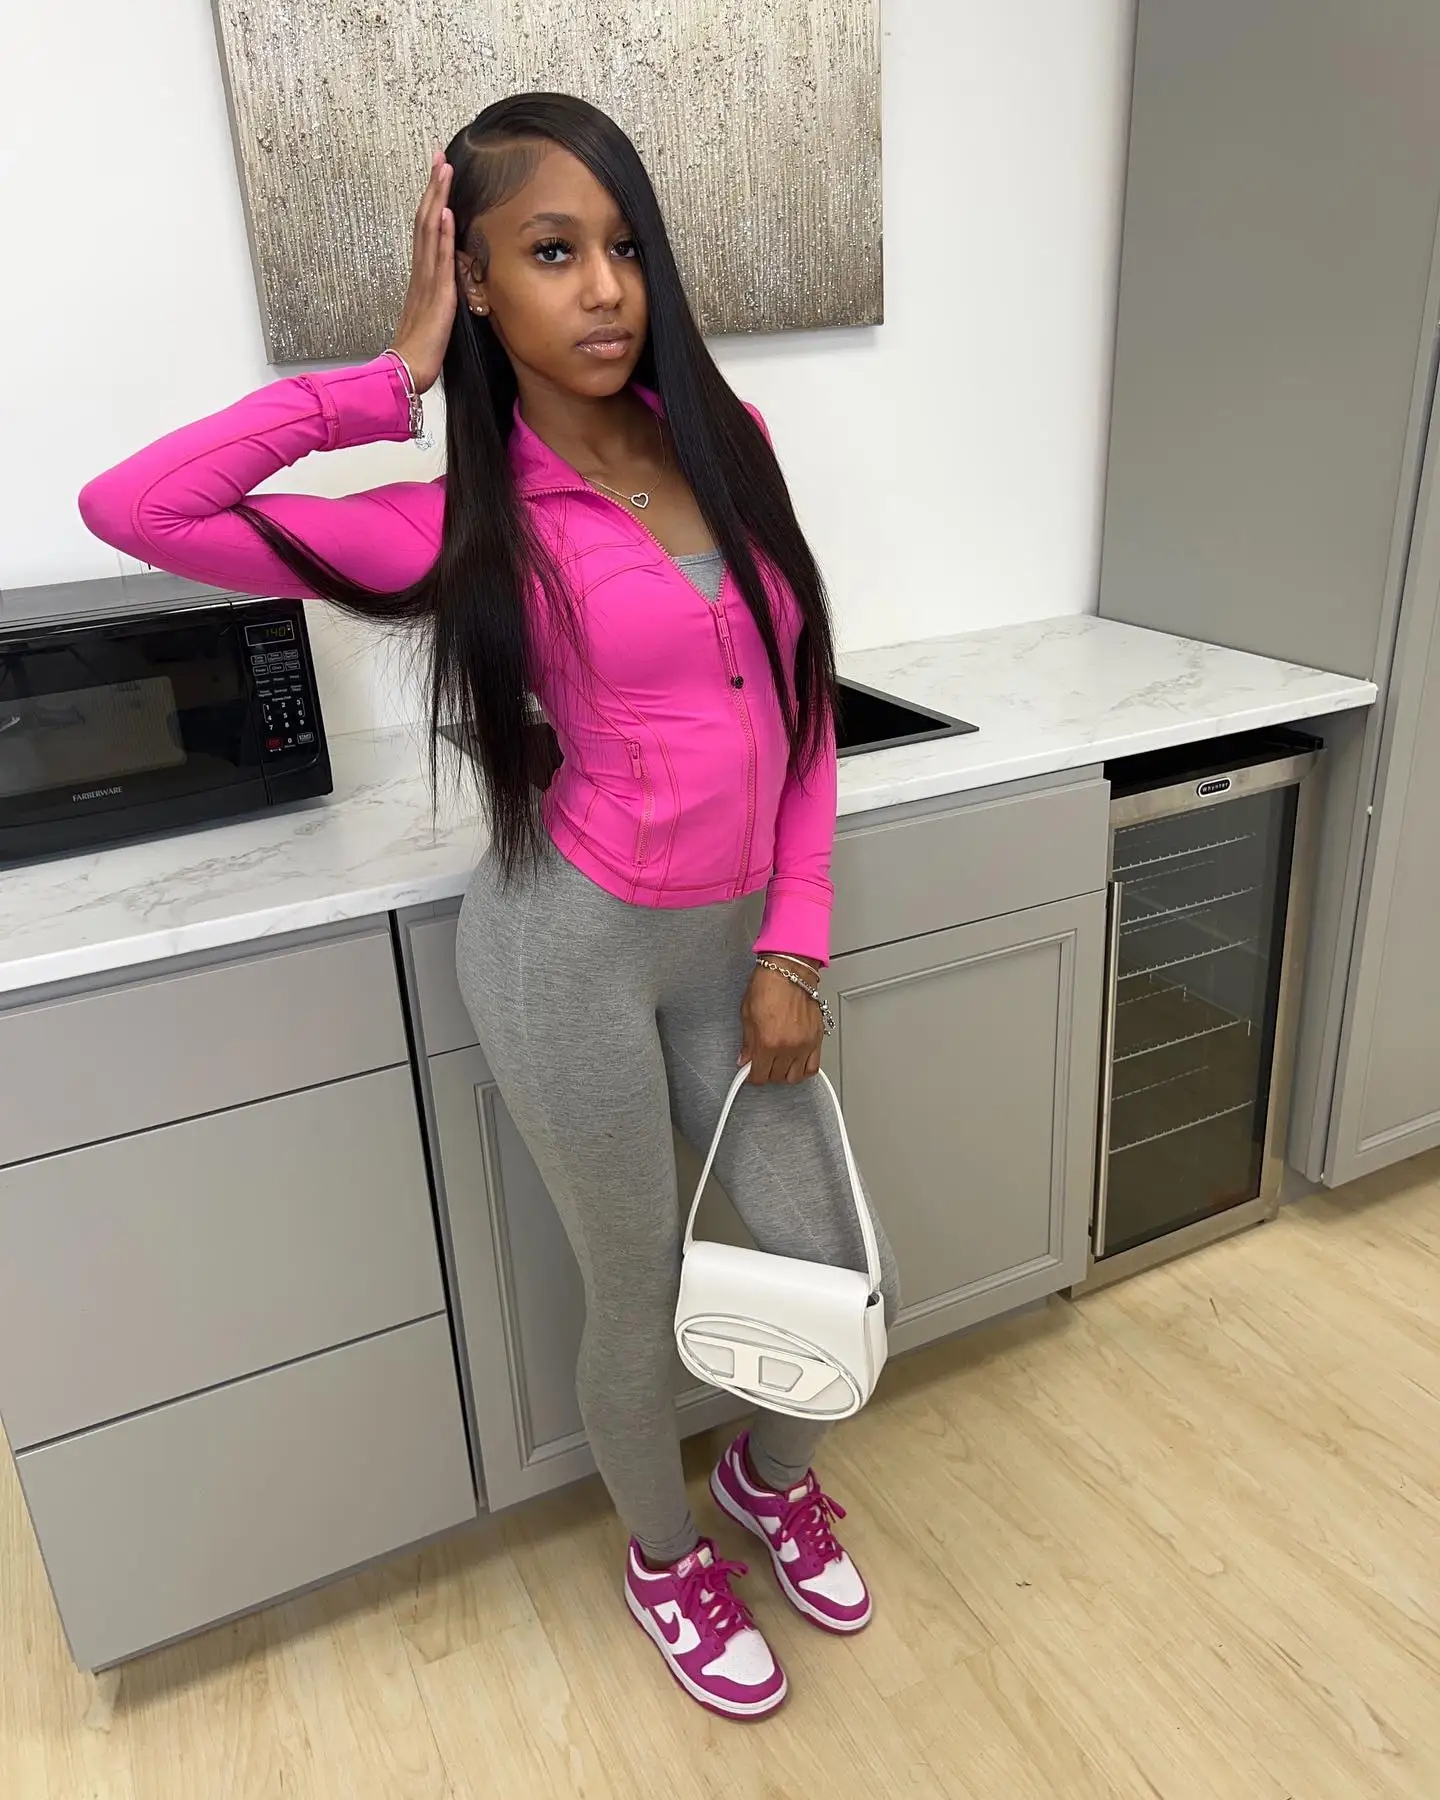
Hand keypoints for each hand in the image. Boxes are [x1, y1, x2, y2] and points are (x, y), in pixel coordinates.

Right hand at [390, 148, 456, 392]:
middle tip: (440, 157)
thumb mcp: (434, 316)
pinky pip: (438, 259)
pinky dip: (440, 234)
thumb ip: (439, 296)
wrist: (406, 371)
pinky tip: (445, 213)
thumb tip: (451, 283)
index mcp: (422, 276)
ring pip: (429, 231)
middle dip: (433, 187)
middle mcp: (422, 272)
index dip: (432, 201)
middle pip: (425, 220)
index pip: (426, 229)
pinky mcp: (436, 296)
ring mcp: (427, 281)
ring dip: (437, 199)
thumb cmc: (419, 350)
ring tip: (443, 170)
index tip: (439, 174)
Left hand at [740, 961, 823, 1085]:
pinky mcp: (816, 1039)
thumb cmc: (768, 985)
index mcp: (768, 1042)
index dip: (752, 1076)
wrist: (789, 970)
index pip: (760, 1076)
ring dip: (785, 1074)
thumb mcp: (747, 1015)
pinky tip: (795, 1063)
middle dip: (767, 1073)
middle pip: (777, 1077)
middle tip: (763, 1064)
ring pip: (795, 1077)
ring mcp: (804, 1044)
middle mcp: (788, 1047)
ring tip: (778, 1064)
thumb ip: (747, 1042)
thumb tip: (745, 1058)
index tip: (751, 1071)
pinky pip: (813, 1067)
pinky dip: (803, 1070)